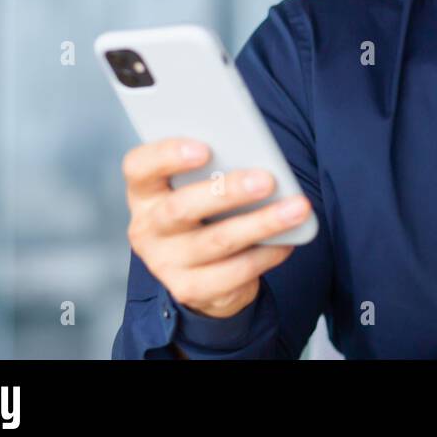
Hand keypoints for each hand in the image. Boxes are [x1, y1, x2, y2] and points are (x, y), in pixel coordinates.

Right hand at [122, 138, 311, 318]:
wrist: (199, 269)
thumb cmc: (205, 209)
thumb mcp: (201, 185)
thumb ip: (217, 167)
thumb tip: (258, 157)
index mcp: (145, 191)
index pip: (139, 167)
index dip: (167, 155)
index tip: (205, 147)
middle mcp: (147, 227)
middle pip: (181, 208)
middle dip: (228, 192)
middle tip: (267, 179)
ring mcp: (164, 263)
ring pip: (217, 241)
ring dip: (262, 223)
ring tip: (297, 207)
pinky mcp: (188, 289)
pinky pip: (233, 272)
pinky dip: (265, 254)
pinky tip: (287, 241)